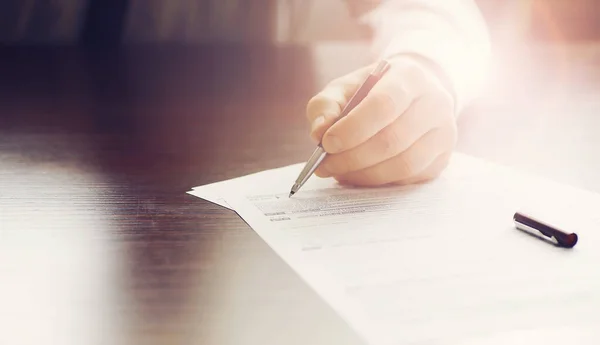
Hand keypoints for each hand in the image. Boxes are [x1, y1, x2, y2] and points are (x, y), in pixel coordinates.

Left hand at [306, 55, 457, 186]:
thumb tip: (319, 133)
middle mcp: (435, 103)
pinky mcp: (442, 159)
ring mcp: (444, 133)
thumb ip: (326, 106)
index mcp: (410, 76)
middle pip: (392, 140)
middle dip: (352, 158)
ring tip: (338, 172)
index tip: (327, 143)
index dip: (353, 128)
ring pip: (403, 164)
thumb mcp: (345, 88)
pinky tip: (359, 175)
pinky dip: (378, 181)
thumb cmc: (372, 92)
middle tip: (325, 165)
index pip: (384, 105)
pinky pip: (408, 178)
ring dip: (364, 175)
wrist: (411, 96)